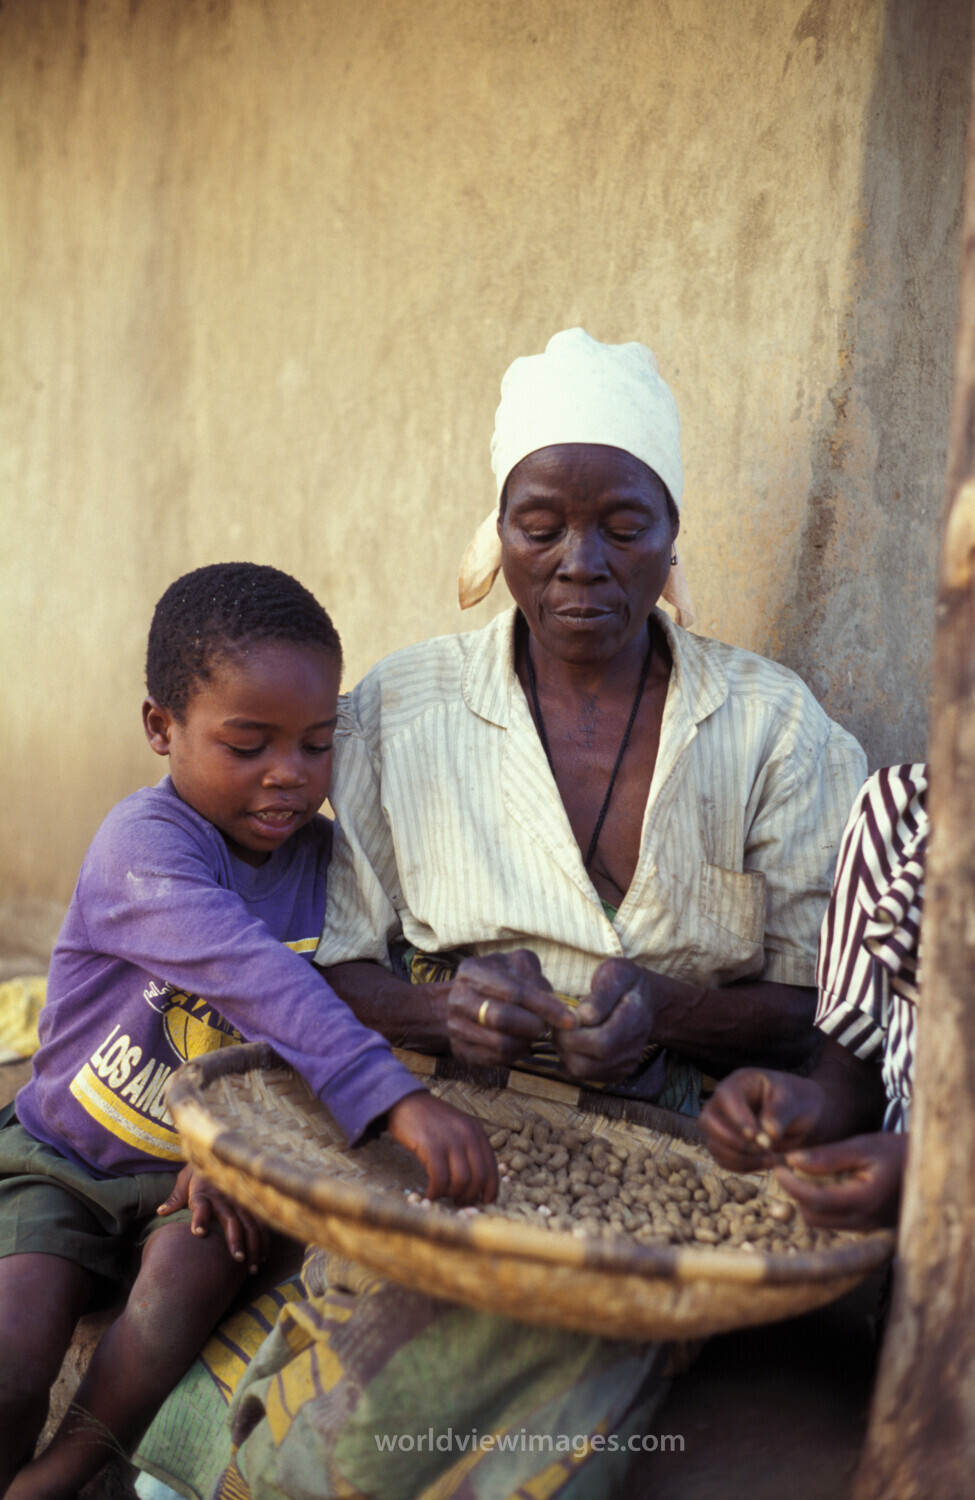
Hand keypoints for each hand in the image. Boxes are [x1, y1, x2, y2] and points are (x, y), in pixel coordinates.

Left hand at [157, 1163, 270, 1273]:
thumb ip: (175, 1197)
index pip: (201, 1205)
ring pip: (250, 1224)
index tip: (197, 1233)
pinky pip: (261, 1222)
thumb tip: (161, 1211)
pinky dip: (264, 1239)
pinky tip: (264, 1255)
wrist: (220, 1151)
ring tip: (251, 1266)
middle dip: (235, 1239)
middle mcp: (223, 1198)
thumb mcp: (185, 1179)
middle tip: (238, 1259)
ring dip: (253, 1245)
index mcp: (204, 1192)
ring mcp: (239, 1201)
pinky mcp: (251, 1204)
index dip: (199, 1217)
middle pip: (231, 1219)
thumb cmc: (200, 1171)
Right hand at [387, 1090, 498, 1204]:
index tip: (484, 1202)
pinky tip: (430, 1193)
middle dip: (469, 1196)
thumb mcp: (457, 1128)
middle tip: (458, 1203)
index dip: (490, 1189)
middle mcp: (468, 1135)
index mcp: (477, 1132)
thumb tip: (476, 1183)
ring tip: (442, 1195)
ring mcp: (450, 1140)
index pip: (492, 1167)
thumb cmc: (430, 1120)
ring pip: (461, 1180)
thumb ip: (468, 1149)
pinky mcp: (431, 1145)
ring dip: (452, 1194)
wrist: (405, 1102)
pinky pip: (440, 1178)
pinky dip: (436, 1191)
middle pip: (478, 1177)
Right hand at [447, 950, 575, 1068]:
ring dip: (527, 1042)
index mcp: (473, 971)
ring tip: (535, 1033)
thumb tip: (552, 1001)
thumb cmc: (497, 979)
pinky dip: (516, 1054)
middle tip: (548, 1027)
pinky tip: (523, 1044)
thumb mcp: (514, 965)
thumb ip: (535, 976)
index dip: (546, 1007)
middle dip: (534, 1026)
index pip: (515, 991)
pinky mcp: (460, 1050)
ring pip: (500, 1043)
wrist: (460, 1000)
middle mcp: (458, 998)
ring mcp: (455, 1026)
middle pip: (502, 1018)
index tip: (571, 1021)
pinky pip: (495, 1059)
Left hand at [554, 958, 656, 1082]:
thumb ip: (600, 995)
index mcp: (634, 1020)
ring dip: (564, 1052)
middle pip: (585, 1064)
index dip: (572, 1033)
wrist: (647, 1001)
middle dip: (563, 1044)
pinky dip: (571, 1060)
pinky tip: (576, 1040)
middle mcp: (632, 1049)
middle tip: (561, 1023)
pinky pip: (582, 1075)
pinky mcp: (615, 1073)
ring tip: (568, 1031)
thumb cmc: (626, 982)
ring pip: (580, 1073)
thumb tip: (583, 1018)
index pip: (600, 1043)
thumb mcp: (615, 972)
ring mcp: (625, 1065)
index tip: (565, 1014)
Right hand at [702, 1069, 824, 1171]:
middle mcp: (724, 1102)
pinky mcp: (725, 1144)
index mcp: (740, 1083)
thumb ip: (781, 1113)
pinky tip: (765, 1163)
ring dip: (739, 1157)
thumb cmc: (797, 1103)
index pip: (726, 1096)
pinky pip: (722, 1159)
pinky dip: (741, 1166)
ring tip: (769, 1158)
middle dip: (732, 1140)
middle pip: (708, 1120)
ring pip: (713, 1143)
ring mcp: (722, 1123)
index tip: (759, 1136)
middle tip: (761, 1148)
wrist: (801, 1117)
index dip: (738, 1118)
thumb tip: (767, 1131)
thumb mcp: (795, 1102)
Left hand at [775, 1132, 906, 1230]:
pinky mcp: (867, 1229)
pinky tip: (824, 1184)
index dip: (791, 1185)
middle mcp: (865, 1222)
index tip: (778, 1168)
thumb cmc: (896, 1152)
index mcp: (864, 1200)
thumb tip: (793, 1160)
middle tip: (789, 1169)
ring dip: (808, 1201)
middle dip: (796, 1194)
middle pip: (813, 1217)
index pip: (815, 1201)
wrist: (928, 1169)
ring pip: (822, 1222)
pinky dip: (822, 1206)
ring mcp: (867, 1229)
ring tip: (807, 1174)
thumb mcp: (863, 1147)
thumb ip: (828, 1156)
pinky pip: (835, 1222)